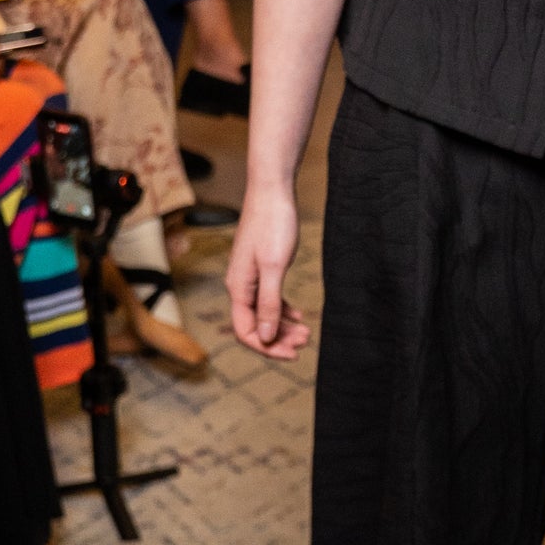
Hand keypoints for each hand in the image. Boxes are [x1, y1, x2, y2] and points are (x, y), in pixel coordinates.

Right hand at [227, 184, 310, 357]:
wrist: (272, 191)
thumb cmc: (273, 225)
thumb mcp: (274, 267)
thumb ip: (268, 303)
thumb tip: (264, 336)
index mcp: (238, 288)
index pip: (246, 331)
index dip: (267, 347)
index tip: (292, 353)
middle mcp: (240, 286)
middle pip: (255, 325)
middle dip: (278, 338)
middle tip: (305, 342)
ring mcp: (250, 277)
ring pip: (264, 313)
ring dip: (282, 325)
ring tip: (306, 332)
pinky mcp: (261, 268)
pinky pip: (269, 298)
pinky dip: (283, 310)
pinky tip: (298, 315)